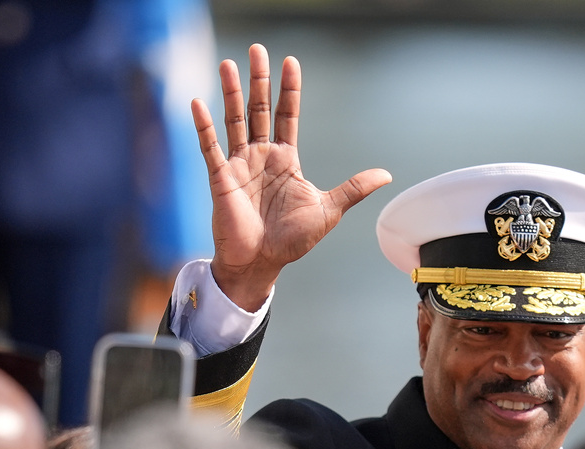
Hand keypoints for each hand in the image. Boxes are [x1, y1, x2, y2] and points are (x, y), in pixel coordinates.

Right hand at [191, 44, 391, 311]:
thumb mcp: (328, 210)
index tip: (290, 62)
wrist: (262, 264)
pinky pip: (210, 147)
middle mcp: (261, 157)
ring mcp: (239, 165)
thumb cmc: (292, 241)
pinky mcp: (221, 178)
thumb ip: (353, 188)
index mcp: (286, 160)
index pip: (288, 116)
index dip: (289, 90)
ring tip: (228, 64)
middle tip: (257, 49)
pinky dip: (204, 126)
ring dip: (231, 93)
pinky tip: (197, 103)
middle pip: (260, 109)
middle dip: (259, 80)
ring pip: (234, 120)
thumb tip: (386, 175)